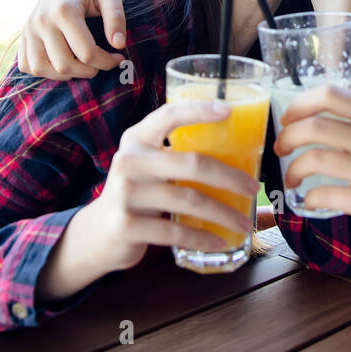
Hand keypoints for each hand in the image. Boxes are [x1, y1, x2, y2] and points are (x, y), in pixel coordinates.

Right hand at [17, 0, 128, 79]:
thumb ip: (116, 17)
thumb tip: (119, 45)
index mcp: (64, 11)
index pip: (86, 53)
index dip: (107, 62)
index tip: (119, 57)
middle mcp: (42, 21)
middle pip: (63, 65)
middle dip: (88, 71)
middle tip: (101, 62)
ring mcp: (29, 29)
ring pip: (41, 69)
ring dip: (65, 74)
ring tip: (81, 64)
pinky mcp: (24, 35)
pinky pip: (26, 65)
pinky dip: (43, 71)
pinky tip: (61, 61)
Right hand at [66, 100, 262, 274]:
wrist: (98, 233)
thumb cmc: (138, 193)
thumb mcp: (148, 166)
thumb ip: (176, 155)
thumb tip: (237, 153)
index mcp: (137, 139)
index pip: (169, 115)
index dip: (199, 111)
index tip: (229, 110)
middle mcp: (129, 161)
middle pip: (192, 163)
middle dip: (230, 177)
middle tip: (253, 187)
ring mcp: (125, 193)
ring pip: (189, 200)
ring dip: (223, 214)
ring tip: (243, 222)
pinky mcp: (126, 225)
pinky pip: (175, 232)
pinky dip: (202, 238)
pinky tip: (219, 241)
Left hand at [273, 85, 350, 245]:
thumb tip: (306, 111)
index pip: (332, 95)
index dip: (300, 104)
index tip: (287, 118)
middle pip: (317, 127)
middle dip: (287, 137)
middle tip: (281, 148)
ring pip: (317, 160)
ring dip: (293, 169)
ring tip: (290, 177)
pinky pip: (327, 194)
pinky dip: (309, 197)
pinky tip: (309, 198)